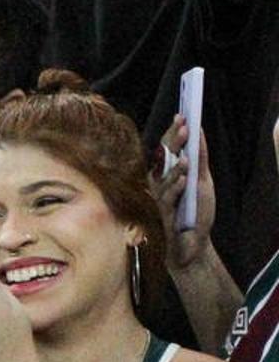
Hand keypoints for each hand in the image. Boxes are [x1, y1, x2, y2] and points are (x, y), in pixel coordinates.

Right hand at [151, 115, 214, 272]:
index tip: (182, 117)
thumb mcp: (202, 182)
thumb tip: (200, 134)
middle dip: (172, 141)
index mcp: (166, 173)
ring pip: (163, 177)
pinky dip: (176, 188)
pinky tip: (184, 180)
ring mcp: (158, 198)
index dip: (173, 132)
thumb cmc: (194, 213)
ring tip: (187, 158)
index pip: (167, 148)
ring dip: (176, 167)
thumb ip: (200, 160)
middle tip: (183, 126)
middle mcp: (158, 183)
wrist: (191, 245)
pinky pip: (167, 198)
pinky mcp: (162, 213)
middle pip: (162, 157)